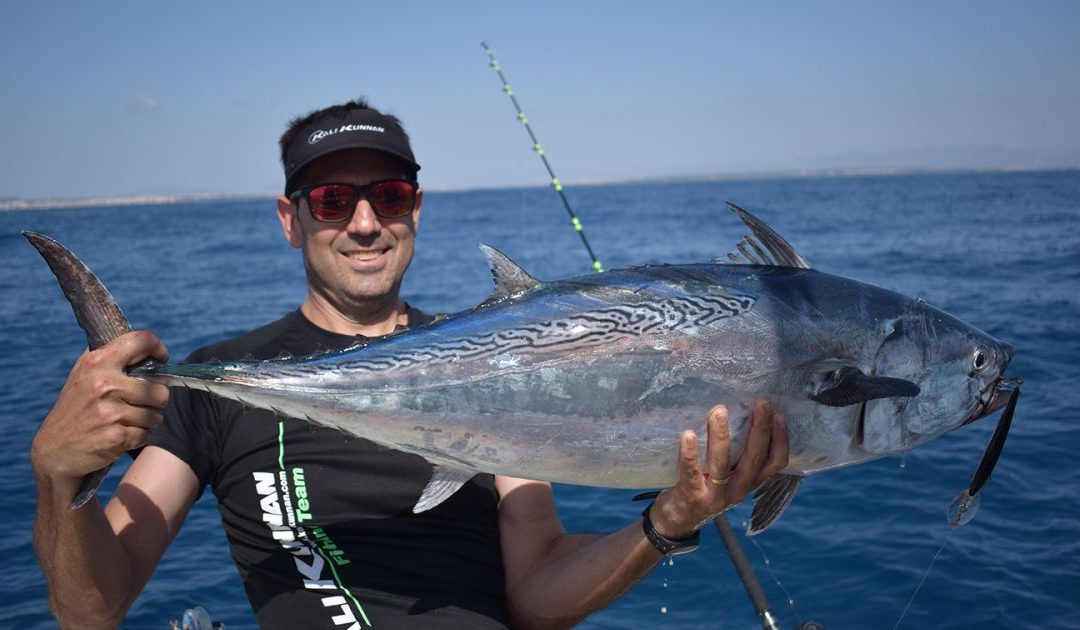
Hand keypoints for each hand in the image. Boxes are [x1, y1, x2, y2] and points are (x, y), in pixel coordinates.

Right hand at [31, 331, 169, 483]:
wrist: (54, 449)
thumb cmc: (76, 408)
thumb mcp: (84, 374)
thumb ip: (110, 357)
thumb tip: (145, 345)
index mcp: (96, 362)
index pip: (141, 340)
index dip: (158, 348)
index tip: (161, 359)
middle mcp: (104, 384)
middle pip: (160, 390)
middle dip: (156, 399)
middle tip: (140, 402)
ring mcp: (110, 412)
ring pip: (156, 415)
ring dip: (147, 420)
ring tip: (126, 419)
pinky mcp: (116, 436)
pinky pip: (146, 434)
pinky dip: (137, 436)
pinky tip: (119, 434)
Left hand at [649, 400, 787, 537]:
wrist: (677, 521)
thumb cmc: (703, 486)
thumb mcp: (726, 473)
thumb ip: (735, 452)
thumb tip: (738, 410)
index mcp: (749, 481)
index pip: (775, 463)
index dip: (781, 440)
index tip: (779, 415)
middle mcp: (738, 490)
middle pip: (755, 459)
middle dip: (760, 429)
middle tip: (761, 403)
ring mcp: (716, 496)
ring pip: (723, 464)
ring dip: (722, 436)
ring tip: (719, 411)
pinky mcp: (693, 497)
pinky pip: (692, 473)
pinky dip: (690, 454)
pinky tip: (687, 434)